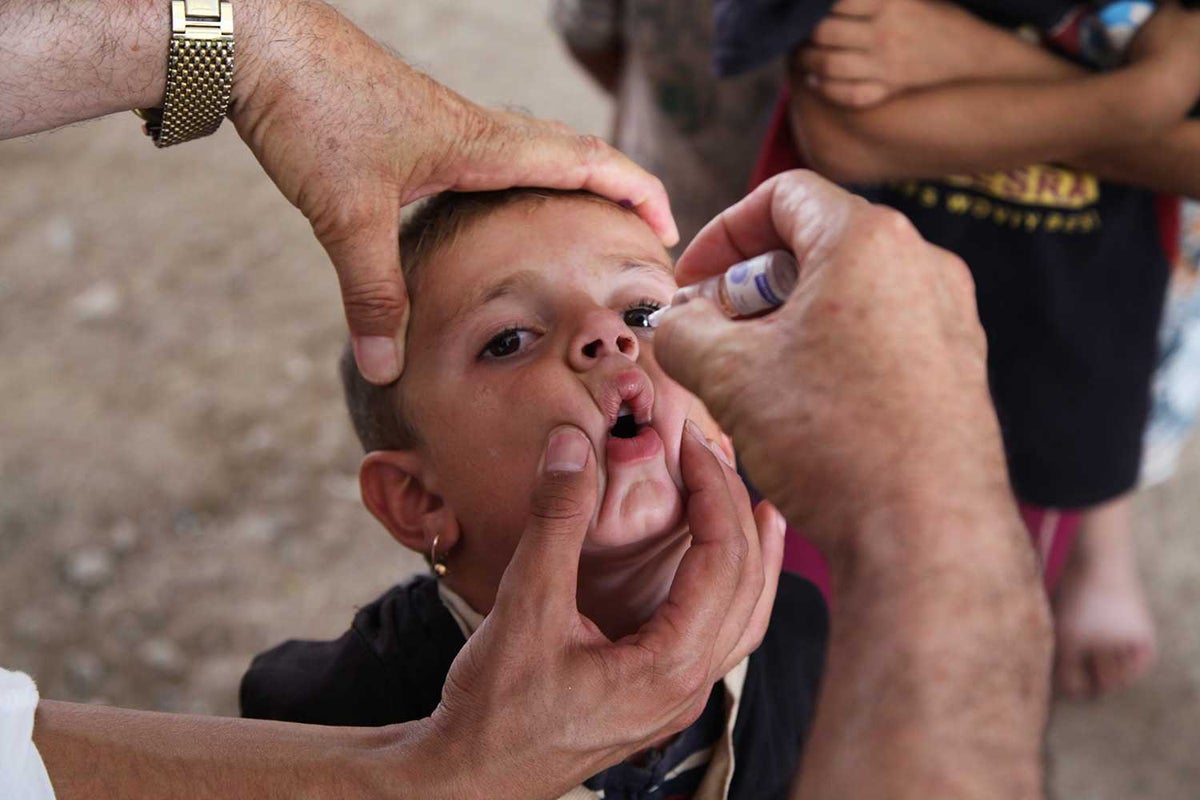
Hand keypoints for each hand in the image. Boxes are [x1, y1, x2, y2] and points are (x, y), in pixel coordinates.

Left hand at [230, 0, 676, 384]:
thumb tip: (386, 368)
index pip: (585, 162)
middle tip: (644, 228)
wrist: (259, 40)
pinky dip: (523, 175)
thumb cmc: (311, 110)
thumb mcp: (346, 216)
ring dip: (573, 178)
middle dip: (618, 187)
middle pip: (573, 150)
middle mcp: (476, 129)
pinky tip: (498, 205)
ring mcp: (447, 123)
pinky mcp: (416, 125)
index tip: (669, 227)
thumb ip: (372, 295)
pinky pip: (494, 149)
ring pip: (534, 146)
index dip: (635, 192)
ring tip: (587, 220)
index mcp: (482, 145)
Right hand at [427, 424, 783, 798]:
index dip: (714, 489)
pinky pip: (718, 639)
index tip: (688, 440)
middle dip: (734, 510)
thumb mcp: (525, 605)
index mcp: (671, 664)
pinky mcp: (655, 700)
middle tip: (709, 453)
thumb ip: (556, 520)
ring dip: (753, 557)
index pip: (725, 558)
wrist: (471, 780)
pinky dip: (730, 593)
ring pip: (744, 618)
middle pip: (746, 584)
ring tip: (761, 512)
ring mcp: (676, 700)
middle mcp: (688, 687)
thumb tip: (572, 443)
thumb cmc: (495, 707)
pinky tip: (713, 576)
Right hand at [656, 170, 1010, 551]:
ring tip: (749, 375)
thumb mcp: (728, 375)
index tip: (692, 282)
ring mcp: (949, 317)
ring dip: (787, 321)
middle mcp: (922, 264)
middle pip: (816, 243)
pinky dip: (829, 349)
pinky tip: (801, 405)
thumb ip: (684, 331)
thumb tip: (674, 324)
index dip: (721, 234)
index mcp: (868, 240)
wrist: (924, 531)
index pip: (783, 196)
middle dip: (750, 284)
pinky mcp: (957, 367)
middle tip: (711, 332)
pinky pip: (880, 332)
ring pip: (848, 292)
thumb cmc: (833, 440)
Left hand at [795, 0, 999, 107]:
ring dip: (806, 60)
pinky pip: (846, 93)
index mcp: (890, 2)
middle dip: (804, 33)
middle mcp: (885, 33)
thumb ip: (871, 0)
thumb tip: (834, 3)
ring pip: (828, 64)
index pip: (835, 3)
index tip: (807, 10)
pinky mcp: (889, 88)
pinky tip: (816, 80)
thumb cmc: (937, 19)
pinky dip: (825, 88)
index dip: (815, 6)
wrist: (973, 56)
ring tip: (801, 56)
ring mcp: (886, 64)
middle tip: (798, 33)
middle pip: (824, 32)